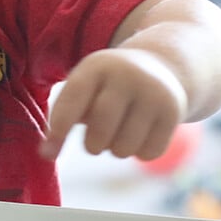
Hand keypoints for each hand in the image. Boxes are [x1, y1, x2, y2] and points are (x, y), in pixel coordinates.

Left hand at [41, 48, 186, 160]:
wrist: (162, 66)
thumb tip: (46, 154)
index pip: (72, 101)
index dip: (59, 130)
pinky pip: (147, 153)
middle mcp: (127, 75)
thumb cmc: (108, 87)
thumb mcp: (85, 87)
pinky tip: (142, 132)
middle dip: (92, 145)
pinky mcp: (174, 112)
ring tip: (121, 131)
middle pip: (100, 131)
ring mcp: (154, 92)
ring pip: (123, 148)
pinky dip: (140, 152)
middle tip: (95, 141)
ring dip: (117, 150)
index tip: (48, 153)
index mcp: (97, 67)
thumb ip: (63, 117)